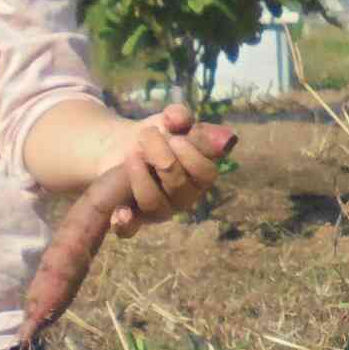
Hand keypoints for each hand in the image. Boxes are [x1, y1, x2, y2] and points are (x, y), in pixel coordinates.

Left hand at [103, 103, 223, 235]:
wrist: (121, 146)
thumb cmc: (156, 135)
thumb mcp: (169, 120)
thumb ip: (187, 119)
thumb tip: (227, 137)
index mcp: (199, 177)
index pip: (206, 175)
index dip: (192, 156)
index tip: (175, 137)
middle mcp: (182, 199)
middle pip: (179, 187)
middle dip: (163, 158)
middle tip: (147, 136)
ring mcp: (157, 211)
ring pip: (154, 203)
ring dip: (141, 177)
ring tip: (132, 155)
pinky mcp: (131, 219)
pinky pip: (129, 230)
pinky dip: (125, 223)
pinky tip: (121, 214)